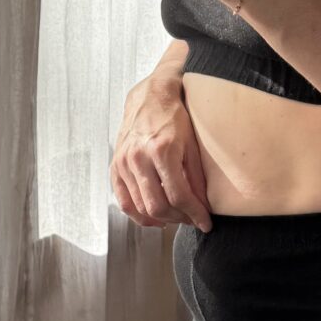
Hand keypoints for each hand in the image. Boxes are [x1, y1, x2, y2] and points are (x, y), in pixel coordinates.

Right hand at [112, 76, 213, 230]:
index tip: (206, 223)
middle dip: (179, 218)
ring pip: (141, 207)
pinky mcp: (115, 166)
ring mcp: (123, 162)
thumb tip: (204, 207)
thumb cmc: (175, 117)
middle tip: (192, 219)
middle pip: (158, 206)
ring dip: (162, 218)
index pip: (179, 195)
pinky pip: (124, 201)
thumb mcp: (193, 144)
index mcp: (161, 149)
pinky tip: (155, 218)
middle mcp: (138, 157)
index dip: (195, 214)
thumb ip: (197, 177)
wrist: (150, 97)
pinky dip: (139, 215)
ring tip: (178, 216)